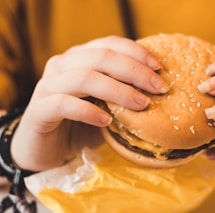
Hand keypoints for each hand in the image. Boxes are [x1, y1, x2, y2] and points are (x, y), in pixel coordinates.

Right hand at [11, 36, 168, 170]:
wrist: (49, 149)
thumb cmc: (83, 125)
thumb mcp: (108, 106)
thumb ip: (124, 94)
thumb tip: (158, 89)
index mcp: (79, 58)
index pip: (109, 44)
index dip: (136, 52)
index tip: (159, 68)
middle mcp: (62, 65)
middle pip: (101, 57)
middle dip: (134, 71)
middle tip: (159, 88)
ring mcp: (47, 85)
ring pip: (84, 77)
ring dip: (118, 90)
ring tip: (141, 105)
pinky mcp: (38, 109)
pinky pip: (63, 104)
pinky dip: (88, 111)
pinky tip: (107, 121)